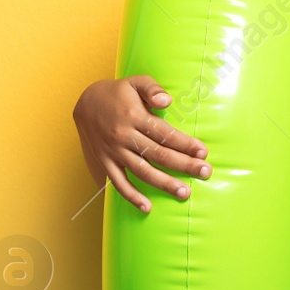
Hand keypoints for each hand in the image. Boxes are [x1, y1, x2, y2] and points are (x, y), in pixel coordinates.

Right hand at [72, 75, 209, 213]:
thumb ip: (152, 89)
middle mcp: (124, 136)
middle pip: (158, 154)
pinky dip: (131, 196)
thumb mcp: (135, 82)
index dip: (185, 144)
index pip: (164, 133)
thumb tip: (167, 101)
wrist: (85, 102)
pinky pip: (118, 182)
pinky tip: (147, 207)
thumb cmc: (117, 92)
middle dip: (184, 165)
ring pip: (142, 171)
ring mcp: (114, 151)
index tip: (203, 152)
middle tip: (205, 172)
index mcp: (134, 116)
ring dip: (164, 183)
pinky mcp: (105, 162)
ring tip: (184, 193)